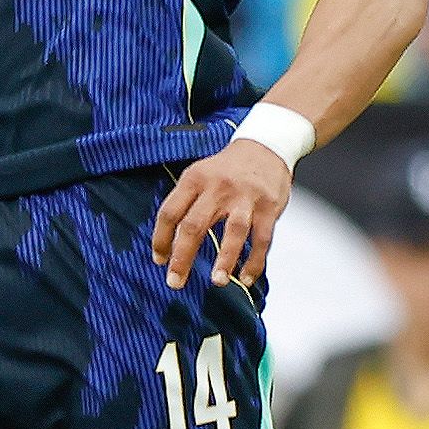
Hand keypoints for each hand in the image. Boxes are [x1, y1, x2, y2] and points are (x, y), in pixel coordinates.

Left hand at [151, 138, 291, 290]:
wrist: (265, 146)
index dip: (161, 239)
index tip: (160, 260)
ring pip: (234, 231)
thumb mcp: (199, 174)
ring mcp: (245, 198)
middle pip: (195, 224)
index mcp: (195, 179)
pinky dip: (255, 261)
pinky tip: (245, 278)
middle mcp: (218, 187)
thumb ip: (184, 203)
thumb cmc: (226, 169)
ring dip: (225, 259)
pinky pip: (262, 239)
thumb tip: (168, 244)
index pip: (170, 212)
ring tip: (216, 281)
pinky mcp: (268, 207)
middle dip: (183, 257)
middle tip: (175, 282)